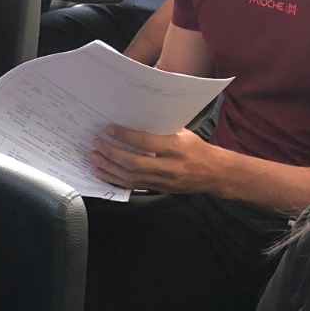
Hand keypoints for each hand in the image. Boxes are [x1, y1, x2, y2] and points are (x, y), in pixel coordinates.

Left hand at [90, 126, 221, 194]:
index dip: (126, 136)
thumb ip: (161, 129)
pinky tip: (103, 173)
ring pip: (131, 177)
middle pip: (134, 163)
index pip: (146, 143)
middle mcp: (169, 167)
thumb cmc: (198, 150)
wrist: (215, 174)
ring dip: (110, 168)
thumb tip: (136, 120)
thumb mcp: (183, 134)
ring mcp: (163, 182)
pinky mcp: (159, 190)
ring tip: (95, 158)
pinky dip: (116, 179)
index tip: (109, 129)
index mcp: (176, 149)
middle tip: (97, 144)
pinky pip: (133, 187)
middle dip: (112, 154)